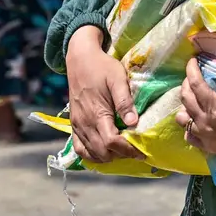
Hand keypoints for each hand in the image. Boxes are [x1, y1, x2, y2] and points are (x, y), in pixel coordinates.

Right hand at [65, 26, 143, 162]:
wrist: (80, 59)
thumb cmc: (102, 67)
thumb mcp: (117, 79)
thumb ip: (125, 101)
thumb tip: (134, 122)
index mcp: (96, 113)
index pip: (112, 142)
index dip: (128, 150)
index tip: (142, 151)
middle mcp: (84, 123)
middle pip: (102, 152)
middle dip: (120, 155)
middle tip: (135, 151)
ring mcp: (77, 125)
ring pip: (90, 154)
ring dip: (107, 157)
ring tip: (122, 151)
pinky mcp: (74, 125)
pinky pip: (79, 149)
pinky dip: (91, 155)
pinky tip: (104, 152)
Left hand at [175, 58, 215, 161]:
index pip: (196, 85)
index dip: (191, 70)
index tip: (192, 61)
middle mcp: (207, 123)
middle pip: (186, 98)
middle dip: (187, 82)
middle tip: (194, 75)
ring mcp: (206, 138)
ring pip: (182, 118)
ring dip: (185, 105)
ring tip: (195, 98)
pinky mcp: (209, 147)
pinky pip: (189, 135)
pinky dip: (189, 125)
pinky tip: (197, 118)